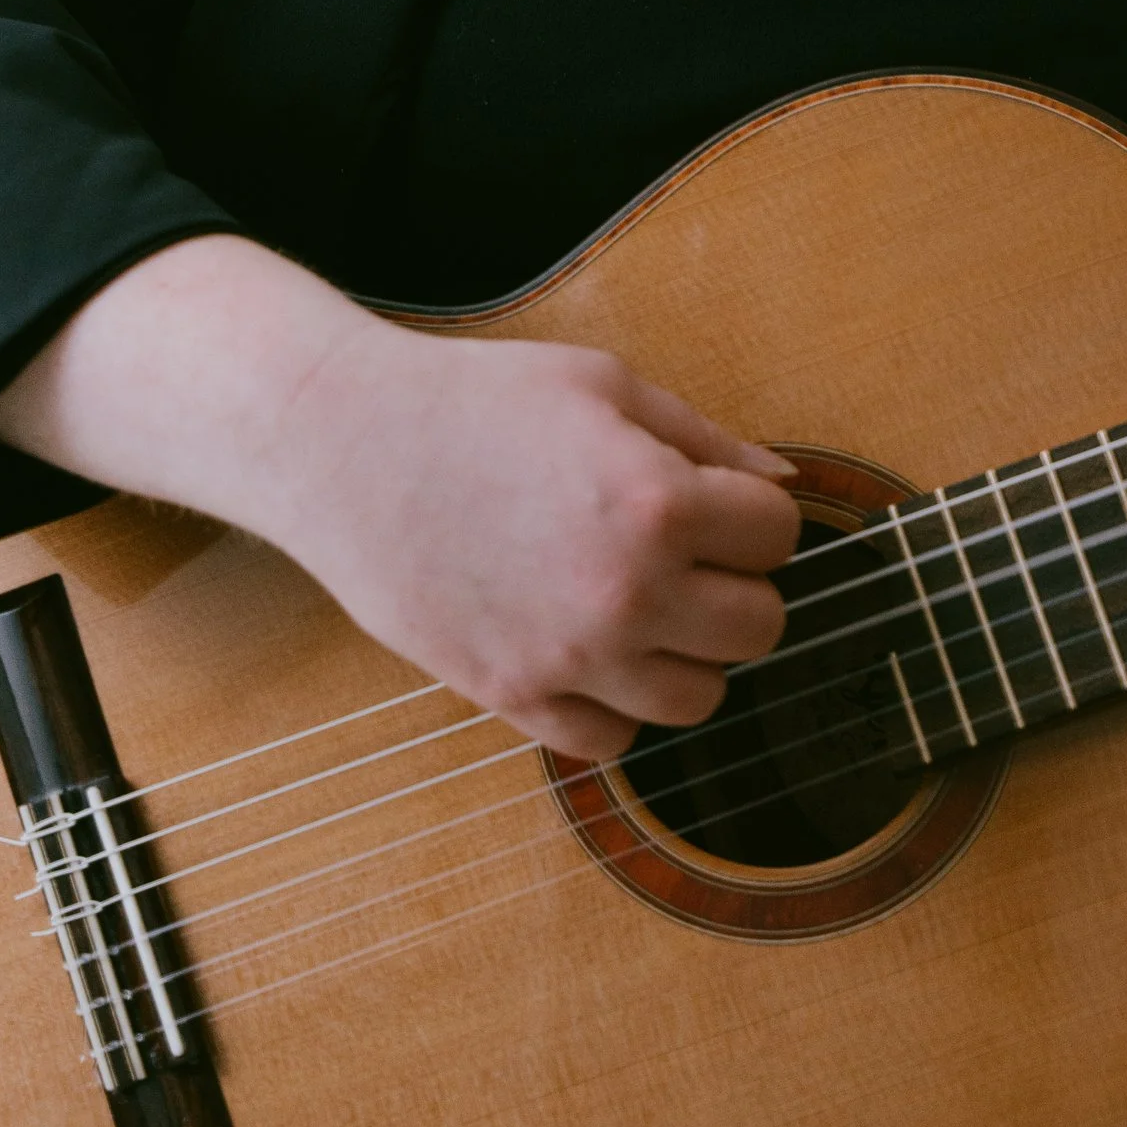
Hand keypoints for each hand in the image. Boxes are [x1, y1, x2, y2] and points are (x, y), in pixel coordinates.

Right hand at [0, 237, 795, 759]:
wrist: (344, 446)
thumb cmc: (472, 398)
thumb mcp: (601, 384)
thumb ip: (703, 437)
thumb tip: (782, 483)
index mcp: (658, 501)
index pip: (779, 535)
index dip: (752, 514)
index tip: (713, 503)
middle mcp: (628, 590)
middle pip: (759, 627)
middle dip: (734, 586)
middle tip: (683, 556)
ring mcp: (572, 655)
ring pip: (700, 698)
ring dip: (686, 653)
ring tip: (639, 606)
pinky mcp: (515, 697)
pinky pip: (613, 742)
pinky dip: (615, 706)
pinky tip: (588, 651)